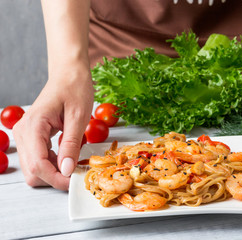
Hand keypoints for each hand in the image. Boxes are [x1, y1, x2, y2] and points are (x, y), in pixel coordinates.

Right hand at [13, 66, 92, 190]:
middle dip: (54, 177)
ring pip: (34, 168)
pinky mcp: (32, 136)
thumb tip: (67, 170)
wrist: (69, 74)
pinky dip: (53, 163)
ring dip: (54, 171)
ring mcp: (25, 135)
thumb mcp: (78, 117)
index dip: (56, 178)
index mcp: (33, 126)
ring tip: (75, 162)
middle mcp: (23, 132)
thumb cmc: (75, 89)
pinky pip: (38, 159)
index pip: (38, 164)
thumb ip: (71, 145)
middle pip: (32, 171)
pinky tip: (68, 156)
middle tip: (77, 172)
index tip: (74, 182)